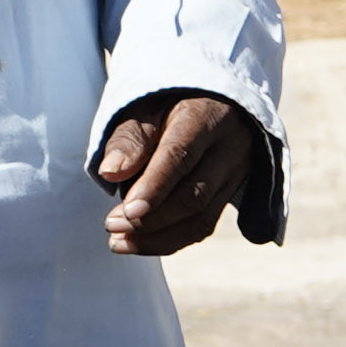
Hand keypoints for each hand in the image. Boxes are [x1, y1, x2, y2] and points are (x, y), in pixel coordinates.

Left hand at [96, 89, 261, 253]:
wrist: (210, 103)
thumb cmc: (167, 103)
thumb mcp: (144, 107)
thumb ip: (128, 139)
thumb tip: (109, 173)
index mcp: (205, 116)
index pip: (181, 156)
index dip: (154, 186)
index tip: (127, 210)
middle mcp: (229, 147)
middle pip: (195, 194)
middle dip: (151, 217)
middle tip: (112, 225)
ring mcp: (236, 174)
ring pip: (203, 217)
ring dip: (158, 237)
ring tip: (119, 242)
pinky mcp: (231, 193)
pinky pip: (205, 224)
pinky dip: (172, 239)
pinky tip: (140, 242)